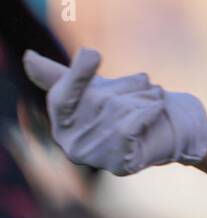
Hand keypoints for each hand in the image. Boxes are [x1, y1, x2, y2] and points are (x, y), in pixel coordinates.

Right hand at [22, 46, 206, 175]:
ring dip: (145, 96)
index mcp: (61, 122)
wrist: (168, 130)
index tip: (92, 53)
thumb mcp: (94, 86)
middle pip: (99, 98)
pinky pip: (133, 125)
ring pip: (120, 110)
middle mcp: (72, 144)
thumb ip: (63, 75)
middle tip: (144, 87)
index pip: (62, 96)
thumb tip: (28, 58)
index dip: (77, 74)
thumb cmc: (126, 105)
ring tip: (153, 99)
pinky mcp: (120, 164)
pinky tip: (156, 109)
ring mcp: (95, 157)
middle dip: (128, 85)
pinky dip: (149, 111)